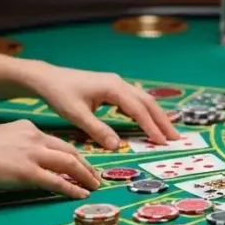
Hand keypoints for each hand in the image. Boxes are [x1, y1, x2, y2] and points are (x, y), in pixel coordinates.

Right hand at [0, 120, 100, 199]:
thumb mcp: (0, 138)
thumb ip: (16, 145)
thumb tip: (22, 158)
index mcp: (28, 128)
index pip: (57, 142)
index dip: (73, 154)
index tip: (82, 163)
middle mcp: (35, 138)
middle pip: (70, 151)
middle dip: (85, 165)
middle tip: (95, 176)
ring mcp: (33, 155)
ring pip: (69, 164)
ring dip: (85, 176)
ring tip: (95, 185)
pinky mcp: (28, 172)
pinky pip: (57, 181)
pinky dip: (72, 188)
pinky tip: (80, 194)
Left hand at [24, 65, 179, 149]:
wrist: (48, 78)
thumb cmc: (60, 94)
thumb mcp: (76, 114)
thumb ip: (97, 130)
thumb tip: (116, 146)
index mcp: (113, 87)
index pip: (138, 109)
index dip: (151, 126)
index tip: (161, 142)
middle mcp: (119, 83)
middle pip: (147, 102)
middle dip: (162, 121)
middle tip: (176, 138)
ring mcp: (117, 84)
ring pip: (143, 100)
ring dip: (156, 116)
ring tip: (168, 132)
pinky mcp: (112, 88)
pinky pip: (134, 100)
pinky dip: (145, 112)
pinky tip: (148, 122)